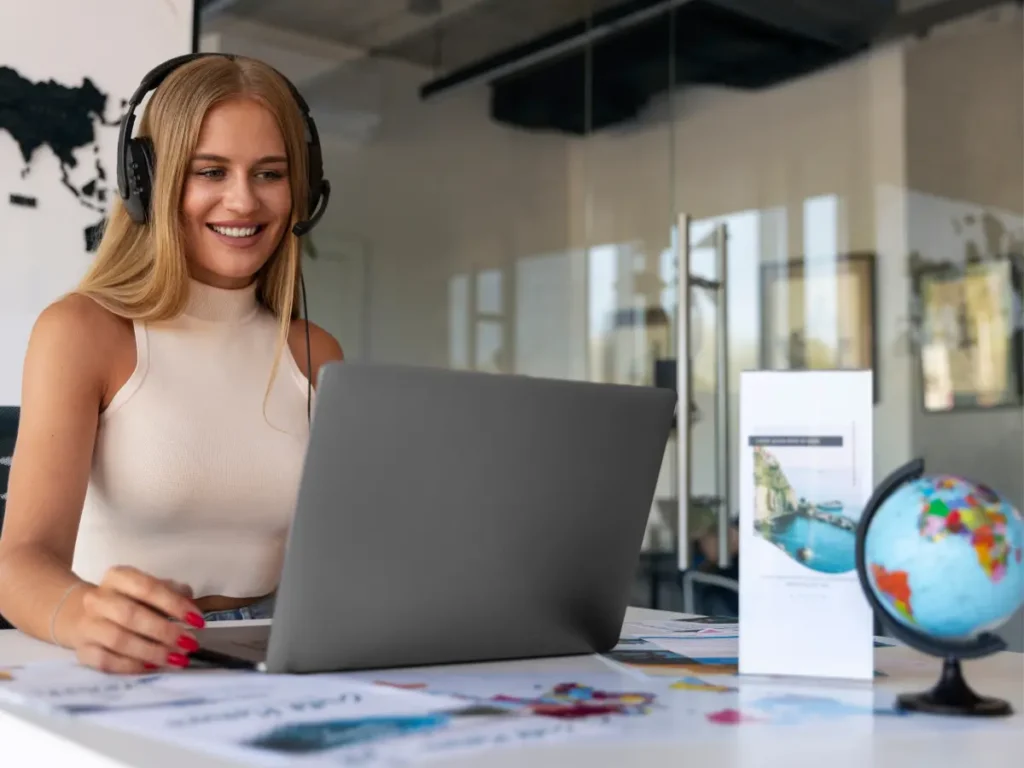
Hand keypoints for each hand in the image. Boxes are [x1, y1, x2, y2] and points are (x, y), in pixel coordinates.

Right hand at [70, 565, 204, 673]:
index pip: (148, 588)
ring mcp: (87, 625)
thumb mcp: (145, 587)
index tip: (198, 620)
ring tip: (177, 659)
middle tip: (189, 644)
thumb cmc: (123, 600)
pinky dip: (131, 666)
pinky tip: (153, 667)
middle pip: (131, 616)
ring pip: (119, 641)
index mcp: (118, 577)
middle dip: (164, 632)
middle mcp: (97, 599)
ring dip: (152, 652)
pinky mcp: (82, 650)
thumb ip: (170, 591)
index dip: (174, 604)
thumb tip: (191, 601)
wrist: (76, 613)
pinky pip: (106, 662)